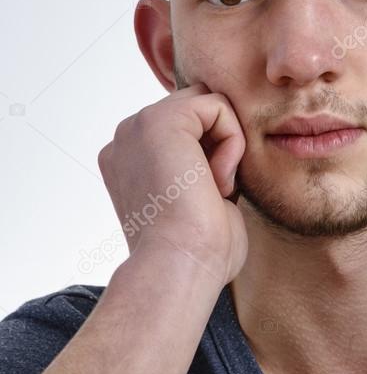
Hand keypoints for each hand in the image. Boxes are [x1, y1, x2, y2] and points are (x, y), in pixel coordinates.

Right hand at [97, 83, 247, 286]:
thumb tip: (224, 153)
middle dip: (219, 144)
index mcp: (128, 159)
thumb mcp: (193, 198)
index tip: (206, 196)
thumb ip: (200, 166)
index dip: (211, 154)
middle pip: (198, 109)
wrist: (180, 267)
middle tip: (213, 192)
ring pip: (210, 106)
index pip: (187, 127)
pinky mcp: (161, 119)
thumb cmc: (196, 251)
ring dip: (226, 146)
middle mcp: (126, 139)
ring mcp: (138, 126)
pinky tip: (216, 179)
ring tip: (213, 188)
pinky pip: (218, 106)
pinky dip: (232, 142)